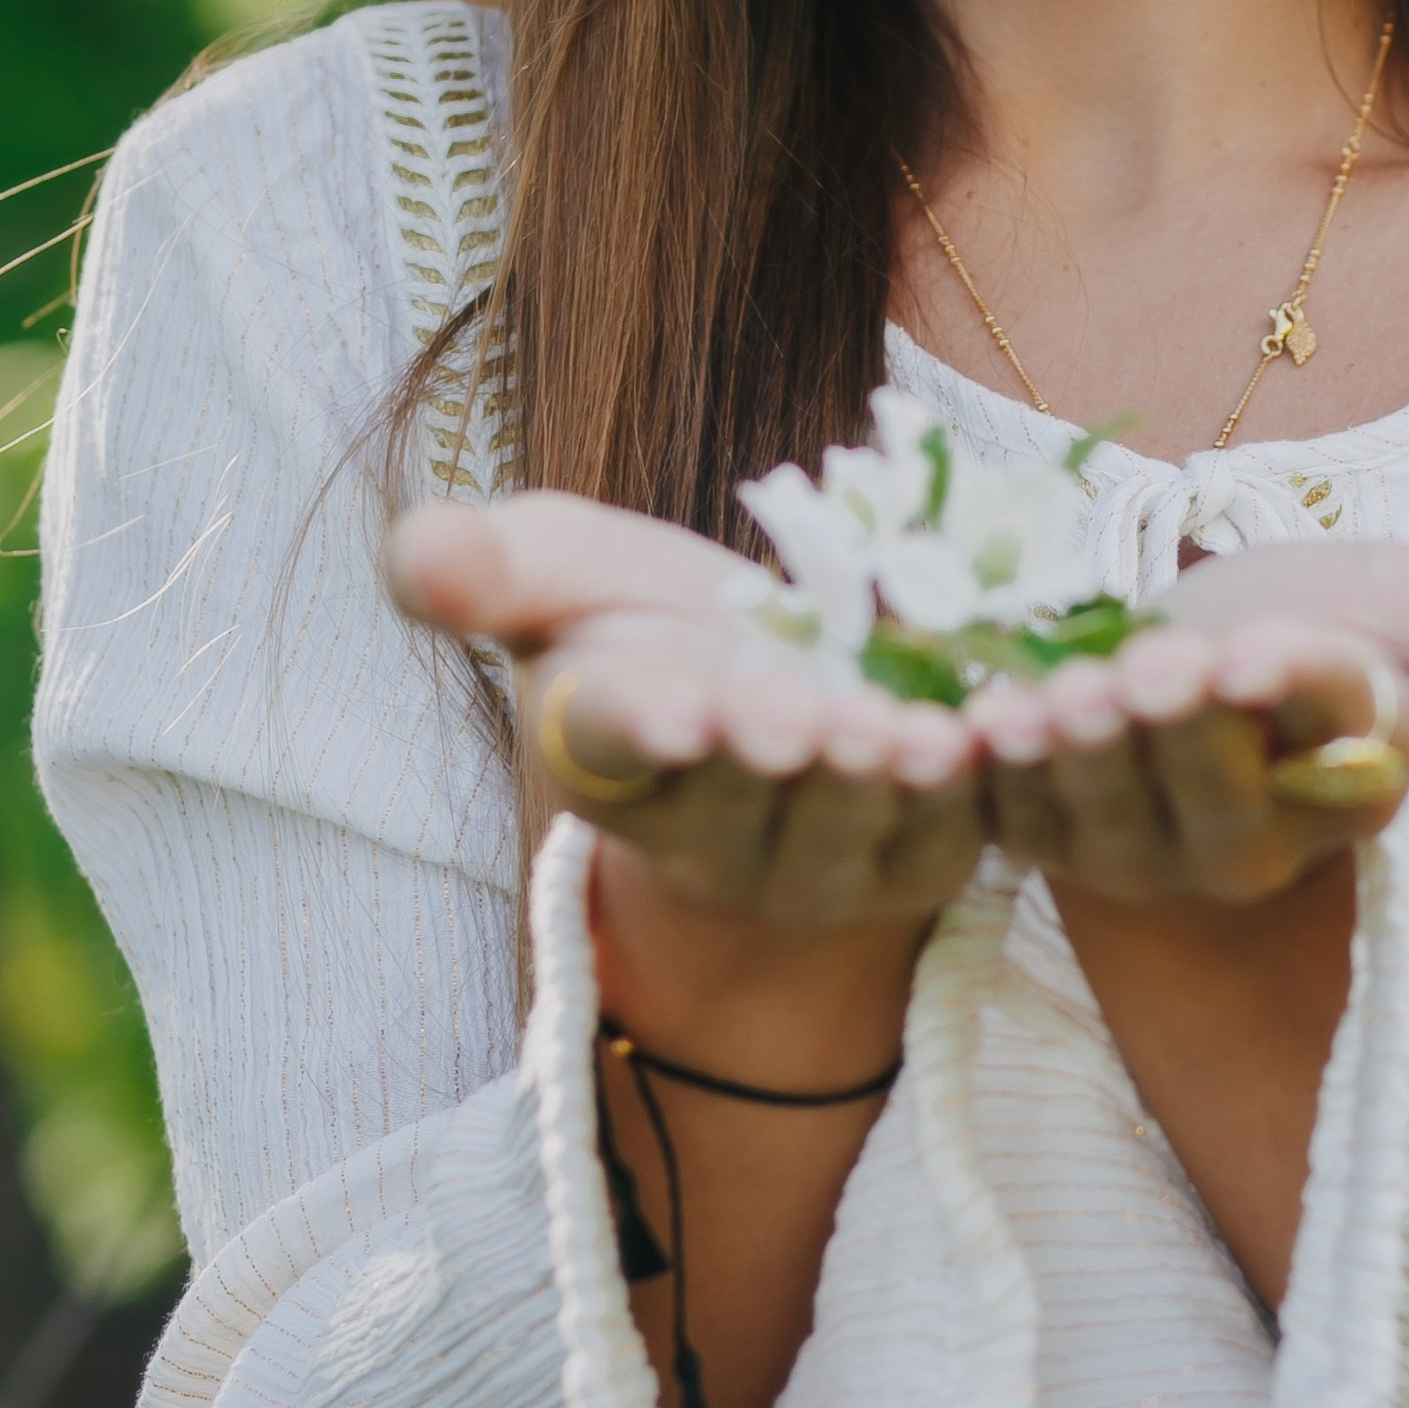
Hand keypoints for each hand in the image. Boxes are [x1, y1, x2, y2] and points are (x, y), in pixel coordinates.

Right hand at [387, 490, 987, 925]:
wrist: (765, 695)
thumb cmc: (642, 628)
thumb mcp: (557, 576)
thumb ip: (484, 567)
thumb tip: (417, 548)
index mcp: (606, 756)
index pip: (615, 745)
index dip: (643, 726)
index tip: (670, 708)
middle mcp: (706, 832)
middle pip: (738, 800)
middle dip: (768, 758)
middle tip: (794, 718)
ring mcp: (817, 859)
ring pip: (847, 826)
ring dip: (874, 783)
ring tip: (903, 735)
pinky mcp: (919, 856)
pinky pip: (951, 830)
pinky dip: (973, 789)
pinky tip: (991, 737)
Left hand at [967, 539, 1408, 907]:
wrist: (1221, 654)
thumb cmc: (1344, 624)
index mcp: (1358, 779)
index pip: (1337, 745)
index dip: (1293, 695)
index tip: (1256, 653)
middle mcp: (1259, 840)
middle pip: (1215, 793)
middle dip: (1176, 734)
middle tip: (1147, 671)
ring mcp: (1151, 849)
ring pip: (1111, 815)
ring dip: (1075, 761)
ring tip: (1048, 704)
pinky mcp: (1055, 836)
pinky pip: (1016, 819)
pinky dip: (989, 779)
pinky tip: (968, 728)